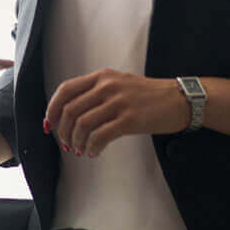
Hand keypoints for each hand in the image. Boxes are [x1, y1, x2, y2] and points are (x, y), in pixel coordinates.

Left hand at [44, 68, 190, 158]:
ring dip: (77, 141)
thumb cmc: (149, 95)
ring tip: (81, 150)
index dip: (53, 109)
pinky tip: (94, 152)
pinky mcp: (130, 120)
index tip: (49, 124)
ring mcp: (118, 103)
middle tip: (66, 143)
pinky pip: (100, 136)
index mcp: (101, 77)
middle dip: (63, 131)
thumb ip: (96, 92)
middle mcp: (107, 87)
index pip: (65, 90)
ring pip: (83, 125)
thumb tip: (71, 113)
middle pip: (70, 110)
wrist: (180, 99)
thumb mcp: (119, 83)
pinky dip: (92, 147)